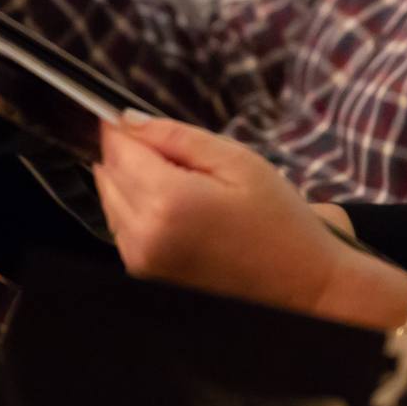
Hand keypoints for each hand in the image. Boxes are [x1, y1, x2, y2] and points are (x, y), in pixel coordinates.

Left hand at [94, 113, 356, 319]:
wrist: (300, 286)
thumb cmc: (279, 222)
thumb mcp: (239, 162)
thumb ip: (179, 137)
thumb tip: (130, 120)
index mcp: (168, 201)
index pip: (117, 149)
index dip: (125, 127)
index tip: (143, 121)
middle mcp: (142, 235)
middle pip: (106, 174)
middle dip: (132, 156)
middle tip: (182, 160)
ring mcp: (139, 261)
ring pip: (110, 201)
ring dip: (134, 184)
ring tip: (189, 190)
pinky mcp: (144, 275)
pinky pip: (123, 228)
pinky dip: (140, 211)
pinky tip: (182, 213)